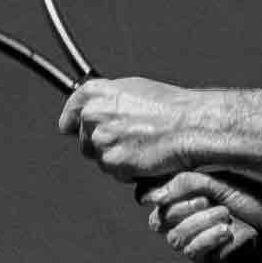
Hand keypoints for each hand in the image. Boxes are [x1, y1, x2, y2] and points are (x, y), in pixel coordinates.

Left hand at [61, 76, 203, 182]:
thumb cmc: (170, 107)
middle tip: (130, 140)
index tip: (73, 130)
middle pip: (85, 141)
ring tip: (143, 146)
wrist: (190, 124)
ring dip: (118, 159)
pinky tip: (146, 157)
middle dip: (103, 145)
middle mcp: (93, 115)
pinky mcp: (113, 162)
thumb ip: (107, 100)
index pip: (70, 114)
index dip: (73, 124)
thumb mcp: (133, 89)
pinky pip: (115, 173)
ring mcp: (101, 140)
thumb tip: (93, 112)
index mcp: (95, 93)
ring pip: (101, 159)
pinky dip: (129, 171)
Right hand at [141, 169, 261, 262]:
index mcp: (196, 196)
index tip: (167, 192)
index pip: (158, 197)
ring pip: (174, 237)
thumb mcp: (224, 185)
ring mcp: (202, 242)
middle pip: (159, 219)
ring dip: (198, 224)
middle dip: (181, 208)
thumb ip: (188, 183)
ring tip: (226, 218)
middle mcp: (195, 220)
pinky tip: (228, 234)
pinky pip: (192, 251)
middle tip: (209, 202)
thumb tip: (151, 196)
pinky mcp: (211, 262)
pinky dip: (208, 239)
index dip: (157, 195)